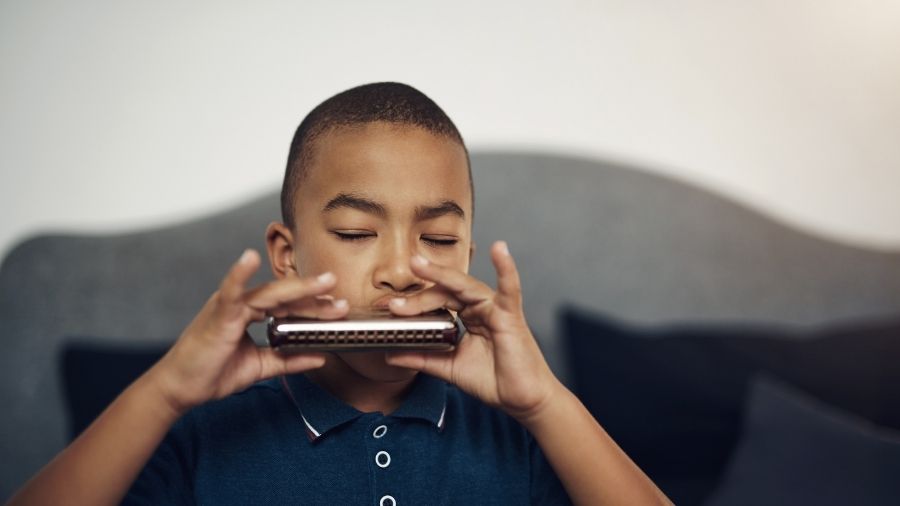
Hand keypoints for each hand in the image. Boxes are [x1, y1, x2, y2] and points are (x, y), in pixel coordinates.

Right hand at [147, 249, 349, 414]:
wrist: (181, 389)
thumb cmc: (212, 373)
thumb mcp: (259, 367)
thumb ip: (288, 360)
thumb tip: (320, 358)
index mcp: (251, 313)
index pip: (289, 306)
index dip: (314, 306)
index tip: (338, 307)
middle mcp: (242, 304)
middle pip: (285, 297)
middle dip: (314, 296)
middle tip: (340, 293)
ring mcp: (230, 306)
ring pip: (270, 293)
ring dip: (298, 289)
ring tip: (322, 283)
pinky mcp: (217, 313)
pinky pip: (230, 291)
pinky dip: (239, 274)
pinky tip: (249, 259)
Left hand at [385, 241, 561, 421]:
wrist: (522, 400)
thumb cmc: (494, 381)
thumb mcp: (449, 368)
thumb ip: (422, 358)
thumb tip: (391, 354)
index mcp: (467, 317)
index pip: (437, 301)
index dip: (413, 303)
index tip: (389, 309)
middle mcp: (480, 308)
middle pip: (445, 292)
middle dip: (418, 296)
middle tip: (394, 303)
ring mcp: (496, 309)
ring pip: (465, 286)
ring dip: (440, 276)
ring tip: (418, 264)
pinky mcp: (511, 315)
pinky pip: (509, 289)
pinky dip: (506, 268)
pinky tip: (499, 249)